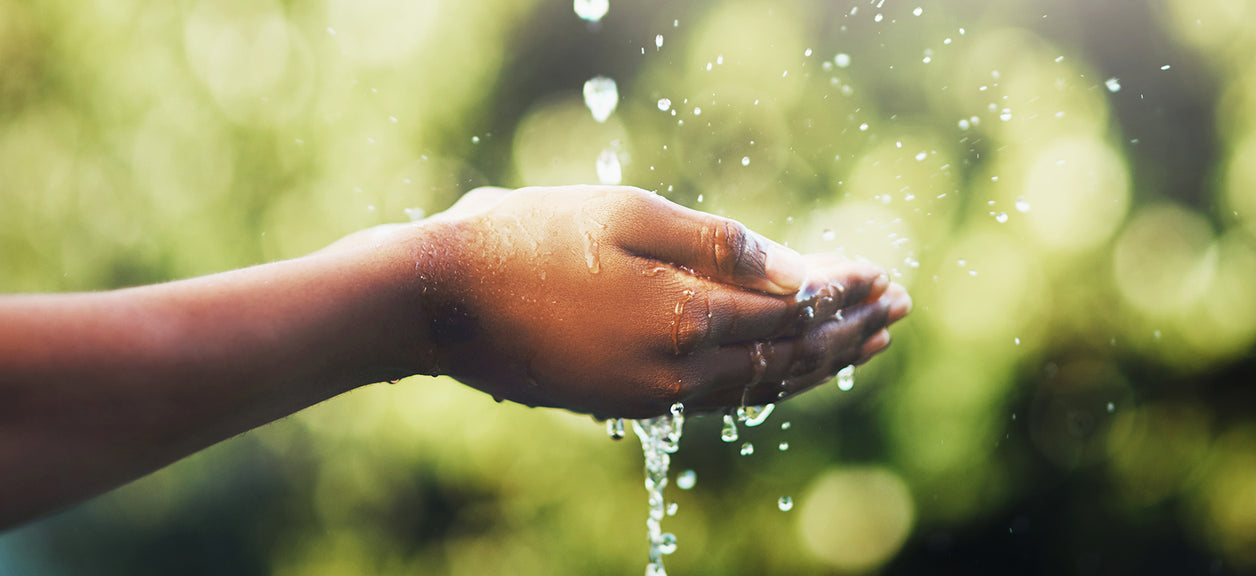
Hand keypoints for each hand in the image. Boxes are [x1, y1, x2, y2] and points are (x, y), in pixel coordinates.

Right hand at [394, 185, 910, 418]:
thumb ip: (715, 244)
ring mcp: (653, 393)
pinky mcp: (627, 402)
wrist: (444, 302)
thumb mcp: (626, 215)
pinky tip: (781, 372)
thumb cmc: (530, 239)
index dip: (846, 291)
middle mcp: (680, 367)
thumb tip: (794, 268)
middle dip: (850, 333)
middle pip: (790, 358)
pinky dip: (764, 383)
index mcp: (685, 311)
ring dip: (817, 365)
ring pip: (759, 387)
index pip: (796, 310)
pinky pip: (716, 399)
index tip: (885, 276)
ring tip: (862, 347)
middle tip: (898, 313)